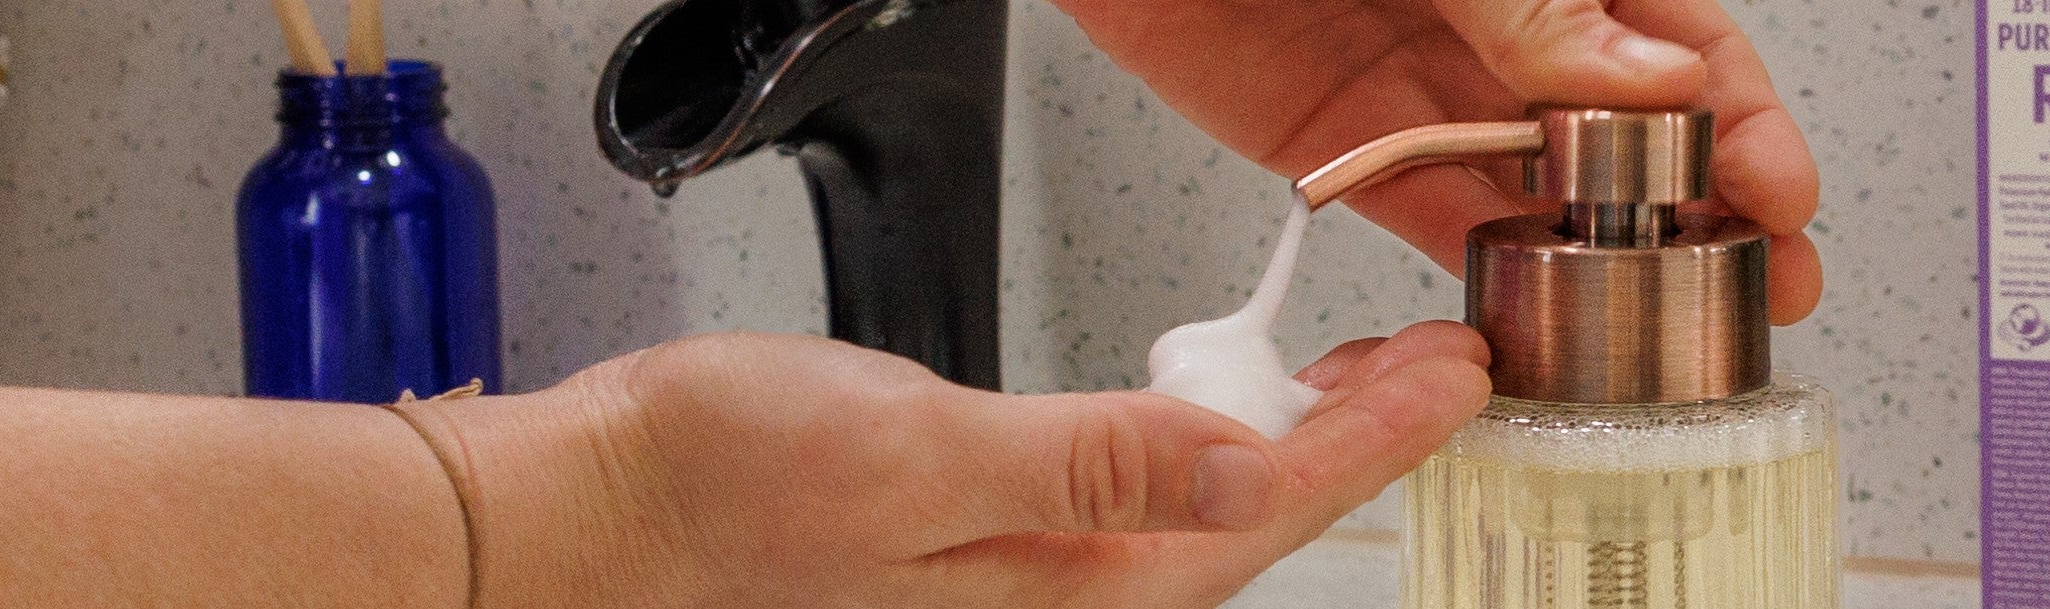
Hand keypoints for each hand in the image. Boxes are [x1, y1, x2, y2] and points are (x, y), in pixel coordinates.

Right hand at [401, 324, 1495, 606]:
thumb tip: (1241, 459)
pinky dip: (1189, 454)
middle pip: (1250, 525)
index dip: (1377, 436)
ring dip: (1279, 446)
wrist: (592, 515)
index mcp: (1067, 593)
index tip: (1457, 376)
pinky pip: (1125, 514)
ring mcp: (1019, 591)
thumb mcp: (923, 452)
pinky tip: (1202, 419)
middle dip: (1352, 443)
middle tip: (1436, 364)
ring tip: (1353, 382)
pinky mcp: (980, 558)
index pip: (1267, 508)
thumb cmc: (719, 489)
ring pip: (1194, 519)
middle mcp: (1057, 608)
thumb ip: (1094, 460)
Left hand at [1053, 0, 1826, 324]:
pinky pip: (1428, 210)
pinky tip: (1533, 311)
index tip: (1780, 191)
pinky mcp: (1338, 135)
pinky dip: (1483, 267)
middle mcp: (1499, 12)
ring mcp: (1422, 74)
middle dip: (1702, 203)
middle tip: (1758, 281)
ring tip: (1659, 322)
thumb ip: (1533, 0)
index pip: (1679, 32)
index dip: (1742, 114)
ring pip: (1539, 179)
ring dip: (1604, 254)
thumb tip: (1651, 76)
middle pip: (1628, 119)